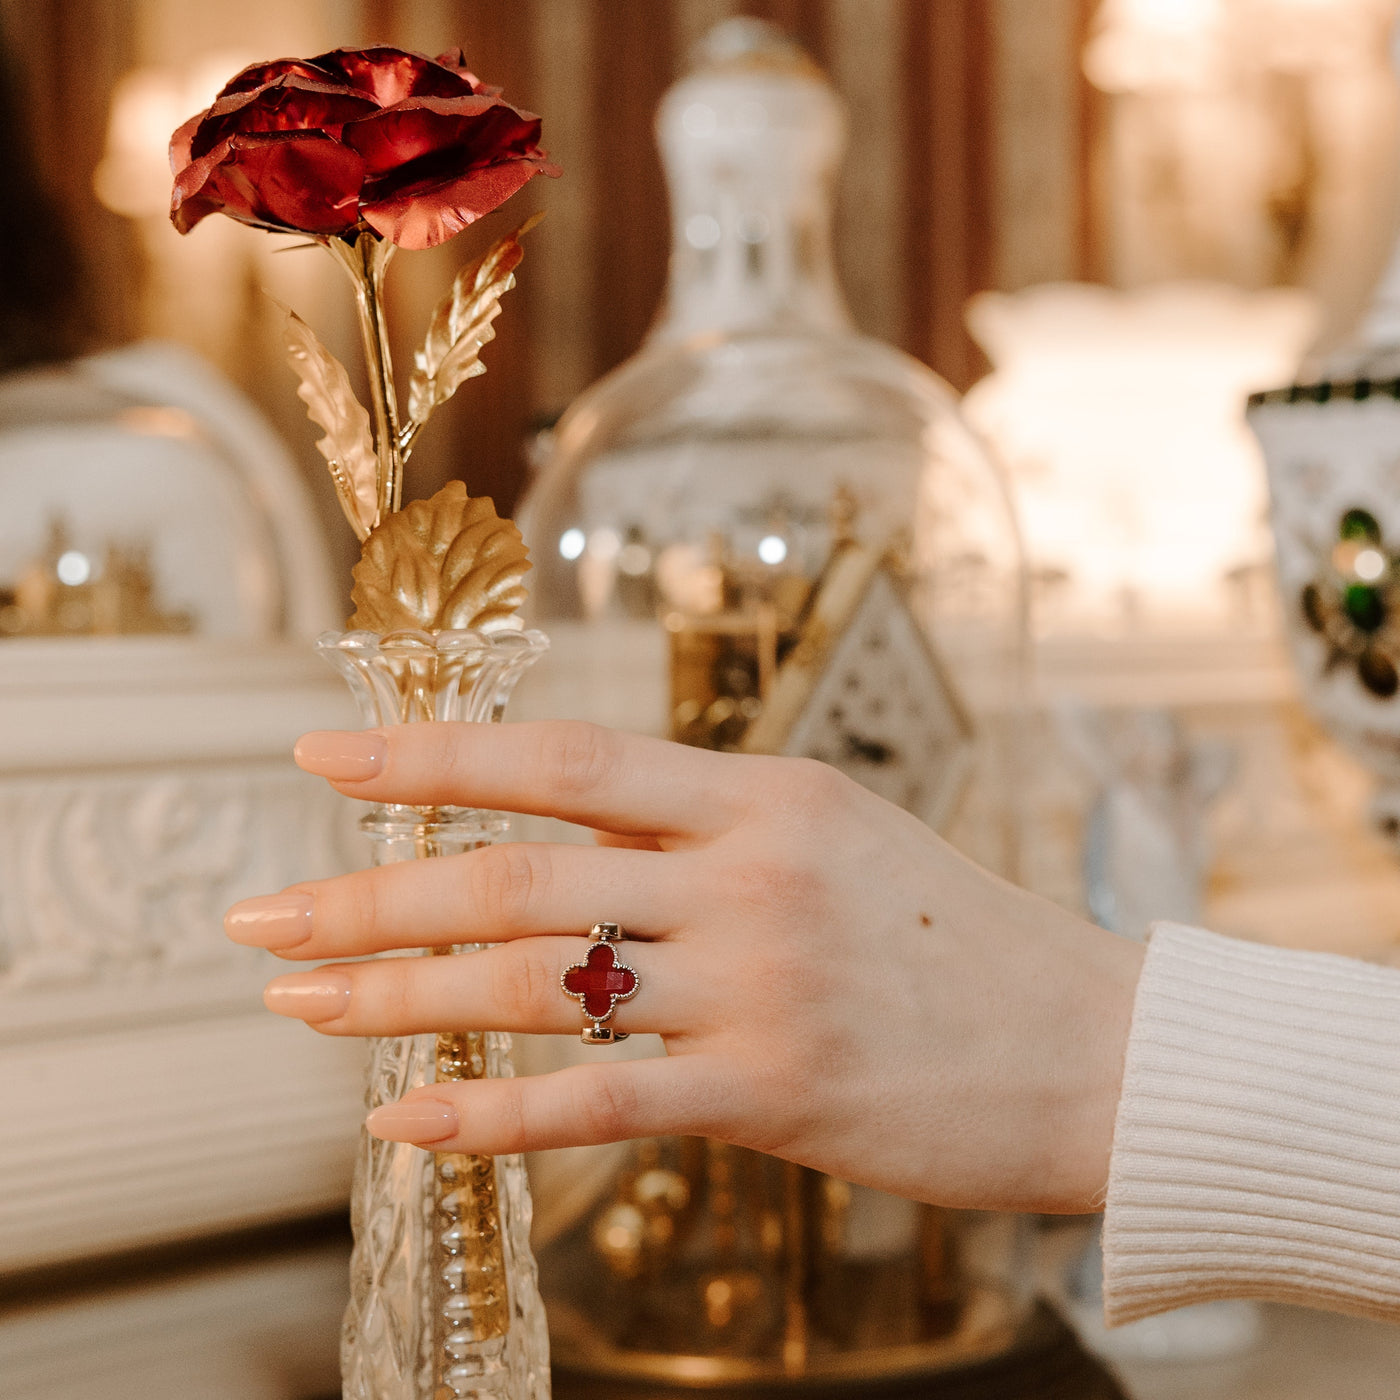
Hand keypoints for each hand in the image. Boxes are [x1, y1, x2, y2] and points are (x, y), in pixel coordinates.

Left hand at [225, 721, 1142, 1213]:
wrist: (1097, 1047)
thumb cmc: (959, 938)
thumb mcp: (836, 839)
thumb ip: (705, 832)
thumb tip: (570, 833)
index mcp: (762, 795)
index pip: (564, 758)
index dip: (432, 753)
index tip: (322, 757)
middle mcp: (749, 875)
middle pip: (518, 877)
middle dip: (370, 893)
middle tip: (258, 918)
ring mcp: (760, 985)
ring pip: (536, 989)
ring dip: (398, 997)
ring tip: (297, 1006)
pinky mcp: (776, 1093)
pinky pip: (598, 1106)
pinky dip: (491, 1117)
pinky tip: (404, 1124)